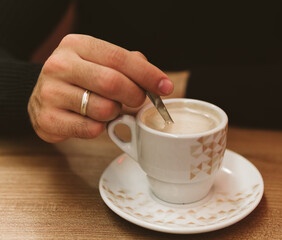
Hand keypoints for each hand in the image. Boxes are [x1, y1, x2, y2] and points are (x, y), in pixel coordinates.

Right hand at [28, 34, 172, 142]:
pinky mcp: (47, 119)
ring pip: (104, 109)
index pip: (119, 58)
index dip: (147, 74)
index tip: (166, 87)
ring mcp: (50, 93)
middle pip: (113, 83)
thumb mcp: (100, 62)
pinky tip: (93, 120)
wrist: (43, 96)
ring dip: (115, 113)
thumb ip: (129, 65)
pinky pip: (91, 129)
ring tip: (107, 108)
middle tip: (138, 101)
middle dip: (135, 96)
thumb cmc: (80, 78)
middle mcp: (60, 65)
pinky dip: (100, 129)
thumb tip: (159, 81)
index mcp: (77, 45)